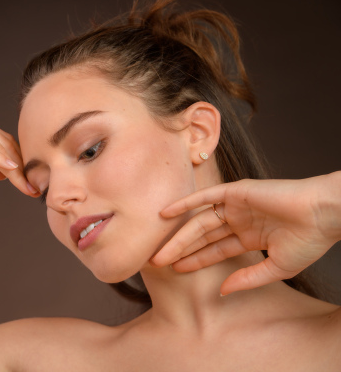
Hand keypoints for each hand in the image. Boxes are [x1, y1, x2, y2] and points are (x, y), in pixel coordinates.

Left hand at [151, 173, 340, 294]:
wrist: (324, 215)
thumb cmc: (308, 241)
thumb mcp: (276, 268)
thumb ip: (247, 278)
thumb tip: (223, 291)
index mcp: (249, 237)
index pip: (214, 250)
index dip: (194, 260)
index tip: (174, 270)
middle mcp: (239, 220)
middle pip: (202, 237)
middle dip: (180, 250)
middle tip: (157, 262)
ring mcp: (236, 205)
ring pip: (200, 221)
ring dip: (178, 235)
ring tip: (159, 249)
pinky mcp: (236, 191)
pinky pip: (205, 197)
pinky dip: (185, 203)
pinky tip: (166, 213)